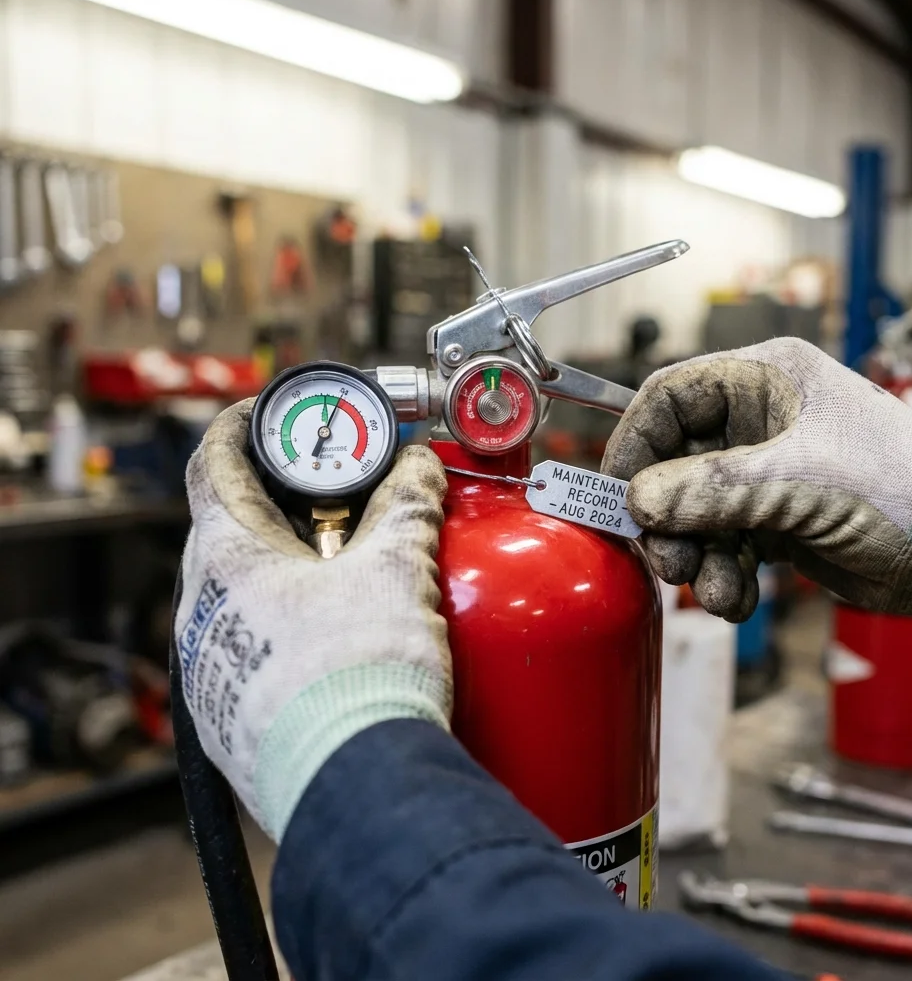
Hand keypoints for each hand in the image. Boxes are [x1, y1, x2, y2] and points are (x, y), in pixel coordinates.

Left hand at [174, 399, 449, 839]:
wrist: (356, 788)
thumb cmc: (360, 678)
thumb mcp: (396, 571)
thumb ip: (408, 507)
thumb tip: (419, 470)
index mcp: (226, 558)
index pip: (212, 463)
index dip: (240, 426)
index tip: (267, 414)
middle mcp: (201, 610)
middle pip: (230, 529)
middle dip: (281, 503)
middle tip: (335, 496)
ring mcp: (210, 667)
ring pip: (241, 592)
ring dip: (286, 569)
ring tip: (346, 570)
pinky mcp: (231, 715)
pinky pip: (250, 647)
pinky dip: (287, 625)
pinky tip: (335, 638)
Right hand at [602, 338, 911, 629]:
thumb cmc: (905, 491)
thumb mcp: (800, 483)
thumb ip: (711, 490)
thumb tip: (637, 501)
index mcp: (767, 380)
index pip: (671, 396)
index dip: (635, 442)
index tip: (616, 494)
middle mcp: (759, 421)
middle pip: (673, 461)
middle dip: (665, 516)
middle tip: (667, 559)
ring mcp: (764, 473)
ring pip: (692, 510)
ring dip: (693, 555)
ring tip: (713, 588)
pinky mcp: (772, 519)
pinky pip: (720, 544)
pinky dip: (720, 574)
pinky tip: (736, 598)